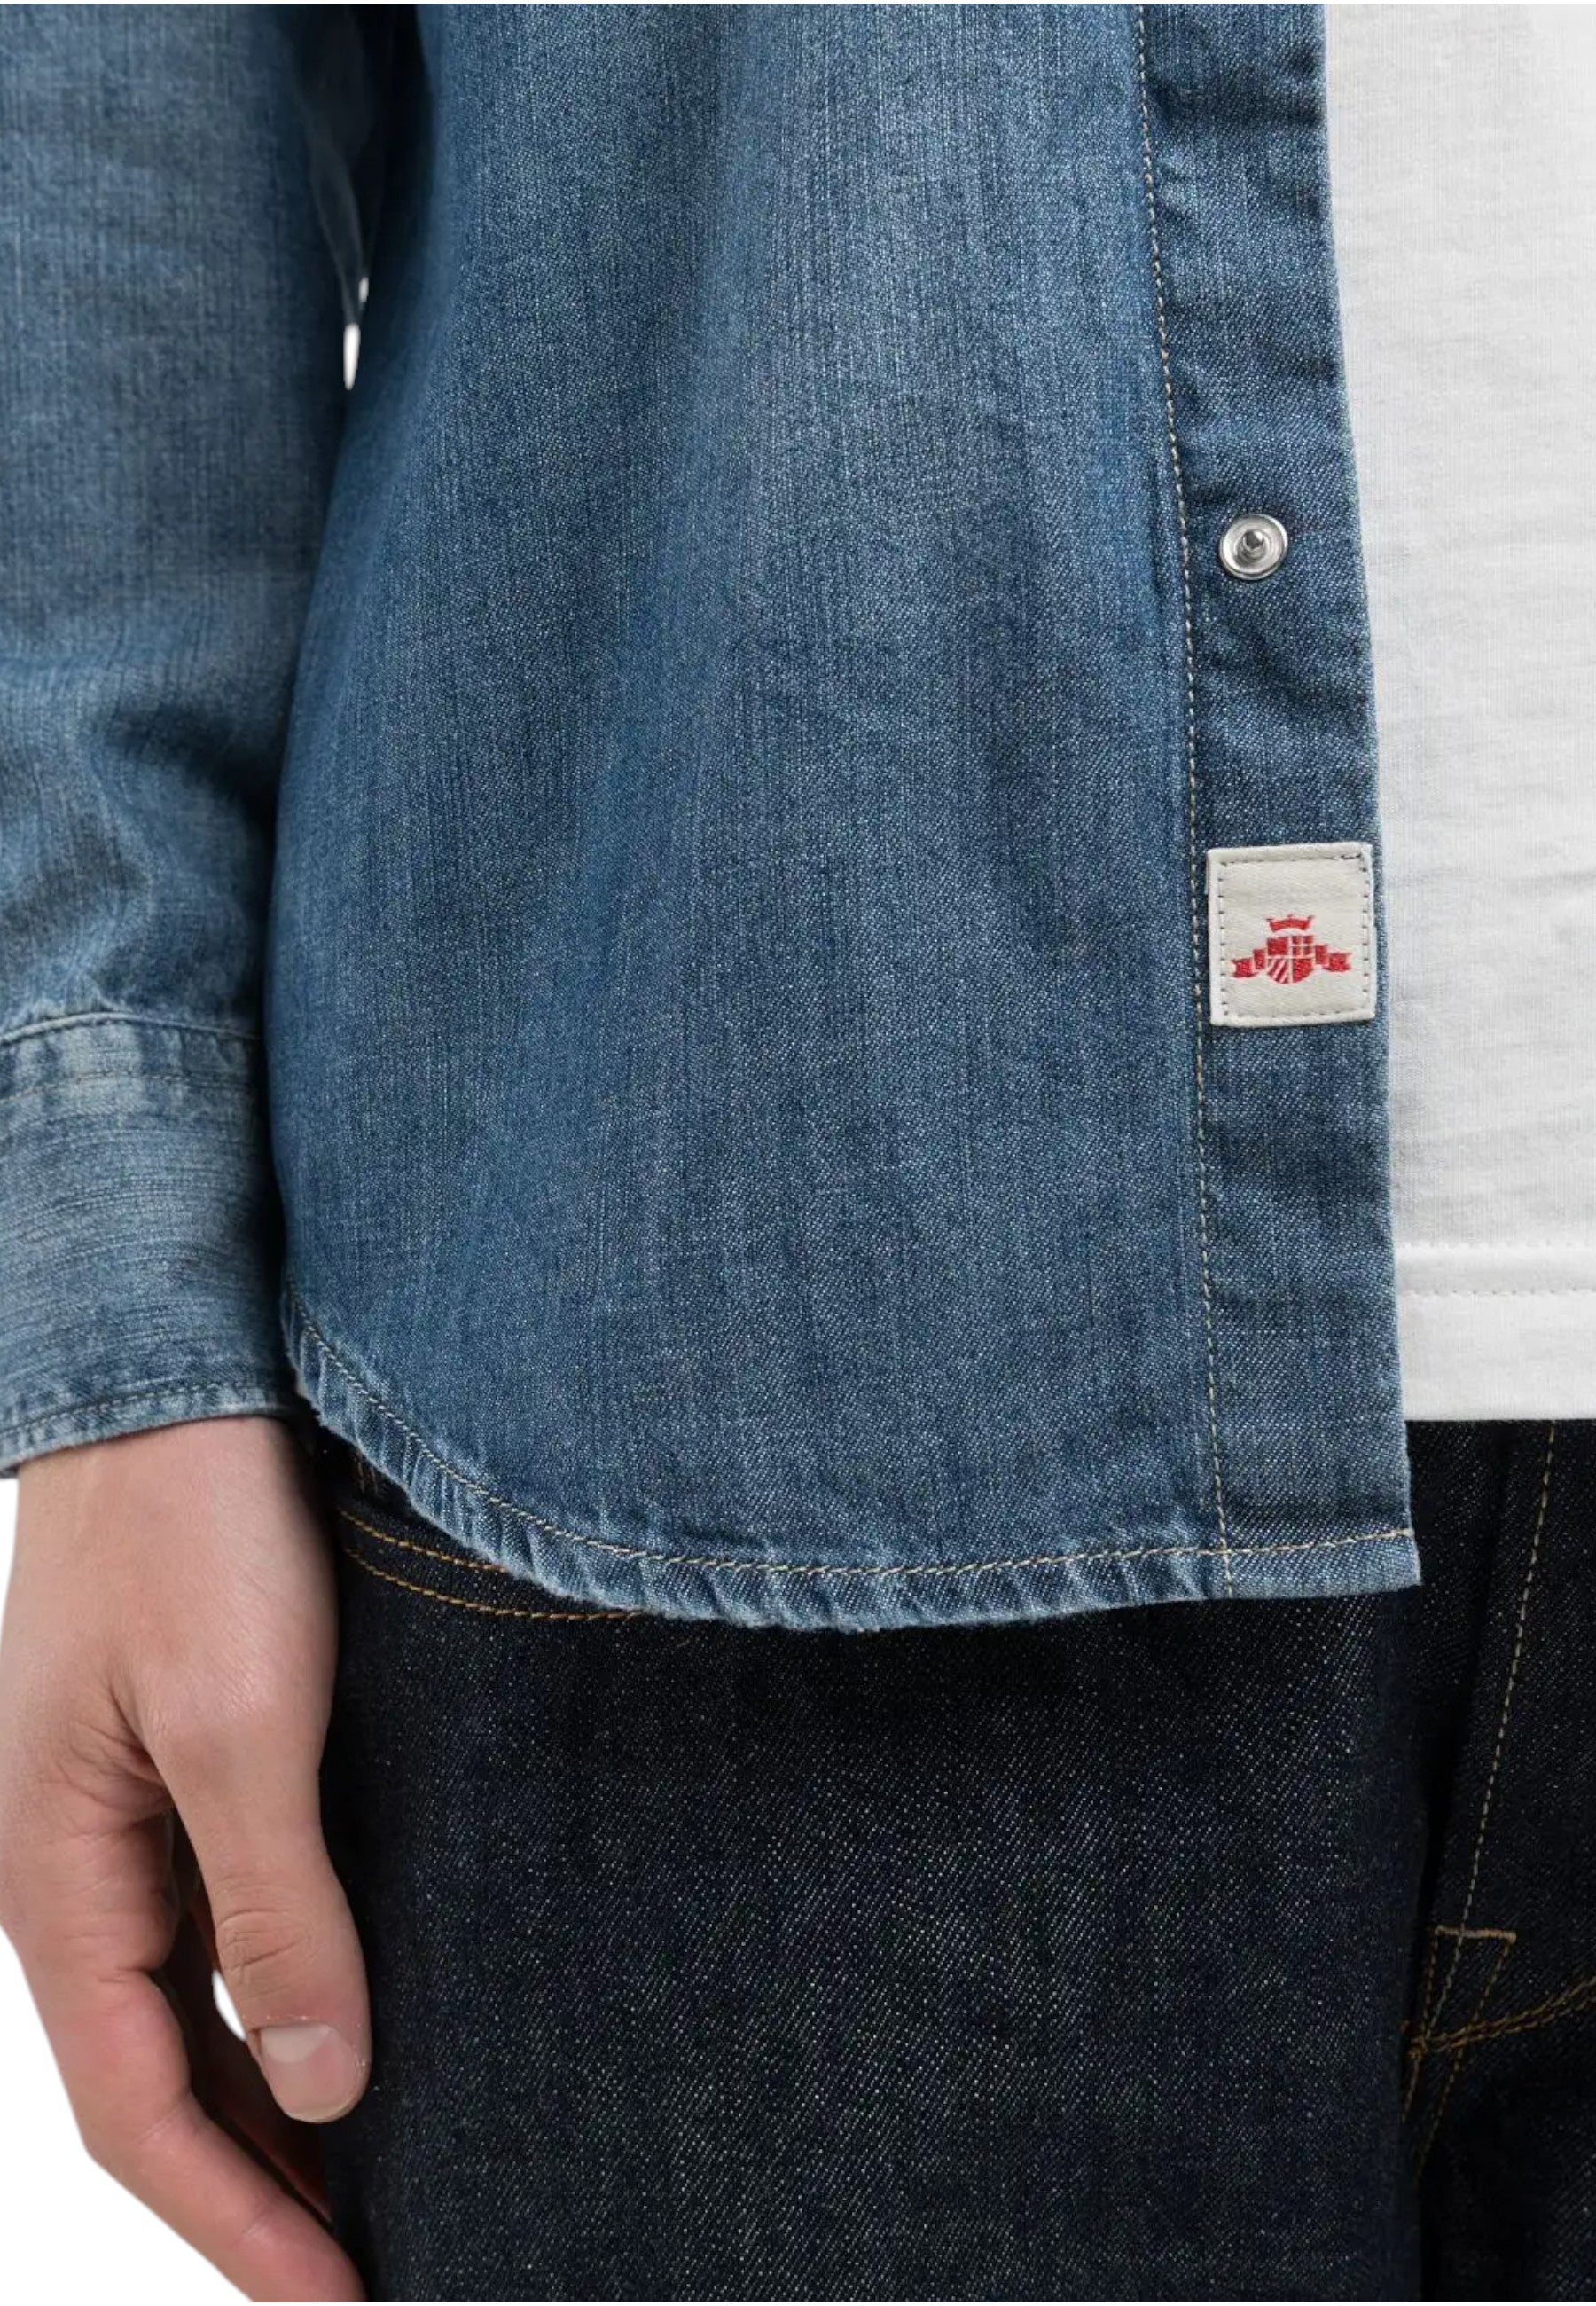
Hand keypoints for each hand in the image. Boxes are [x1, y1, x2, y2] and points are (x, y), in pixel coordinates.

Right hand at [0, 1416, 367, 2300]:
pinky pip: (211, 1935)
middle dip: (251, 2191)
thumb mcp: (243, 1728)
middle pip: (156, 2082)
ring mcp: (119, 1828)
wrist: (179, 1389)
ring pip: (186, 2016)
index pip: (135, 2108)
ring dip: (266, 2109)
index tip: (336, 2302)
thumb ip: (275, 1912)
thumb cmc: (193, 1535)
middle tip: (366, 2270)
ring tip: (365, 2191)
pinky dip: (271, 2009)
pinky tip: (340, 2032)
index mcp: (55, 1882)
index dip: (235, 2222)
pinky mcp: (178, 1777)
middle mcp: (73, 1875)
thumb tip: (323, 2089)